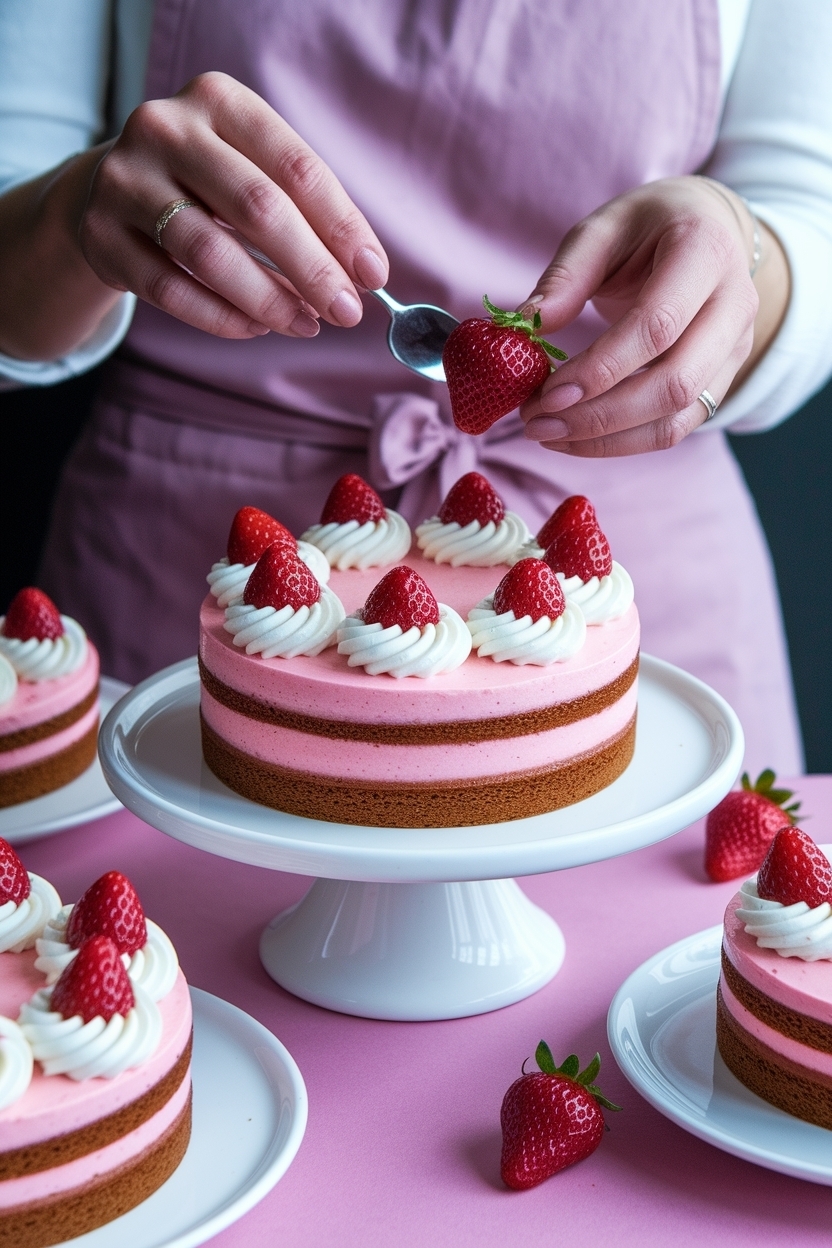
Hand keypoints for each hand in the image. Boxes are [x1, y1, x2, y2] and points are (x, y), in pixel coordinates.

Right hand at [79, 72, 388, 340]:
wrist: (112, 192)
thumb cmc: (208, 186)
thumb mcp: (253, 171)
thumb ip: (305, 212)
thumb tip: (362, 275)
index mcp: (218, 100)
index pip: (295, 168)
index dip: (341, 226)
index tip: (372, 274)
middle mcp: (166, 129)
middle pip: (257, 208)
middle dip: (313, 269)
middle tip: (345, 311)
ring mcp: (125, 181)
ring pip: (210, 254)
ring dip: (269, 301)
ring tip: (304, 324)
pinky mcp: (101, 235)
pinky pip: (171, 290)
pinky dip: (223, 317)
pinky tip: (256, 327)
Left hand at [520, 176, 787, 456]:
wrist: (710, 230)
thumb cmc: (649, 227)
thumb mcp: (603, 228)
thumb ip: (565, 276)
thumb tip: (527, 326)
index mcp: (706, 251)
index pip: (657, 326)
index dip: (600, 368)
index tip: (547, 393)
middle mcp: (734, 305)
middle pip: (674, 384)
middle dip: (599, 416)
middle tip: (536, 423)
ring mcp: (735, 348)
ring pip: (677, 418)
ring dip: (607, 439)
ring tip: (548, 434)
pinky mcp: (722, 380)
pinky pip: (676, 428)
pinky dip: (623, 443)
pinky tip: (576, 437)